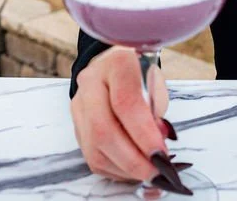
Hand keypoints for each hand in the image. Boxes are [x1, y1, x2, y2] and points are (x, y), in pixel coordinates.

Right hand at [70, 46, 170, 181]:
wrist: (114, 64)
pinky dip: (115, 168)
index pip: (125, 102)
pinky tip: (132, 167)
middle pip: (103, 129)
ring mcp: (79, 104)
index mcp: (117, 63)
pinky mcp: (76, 124)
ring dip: (124, 167)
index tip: (160, 154)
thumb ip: (156, 111)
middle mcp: (91, 82)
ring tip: (147, 171)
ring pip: (94, 148)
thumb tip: (157, 143)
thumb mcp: (156, 82)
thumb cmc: (139, 72)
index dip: (143, 133)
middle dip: (132, 159)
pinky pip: (92, 156)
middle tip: (155, 171)